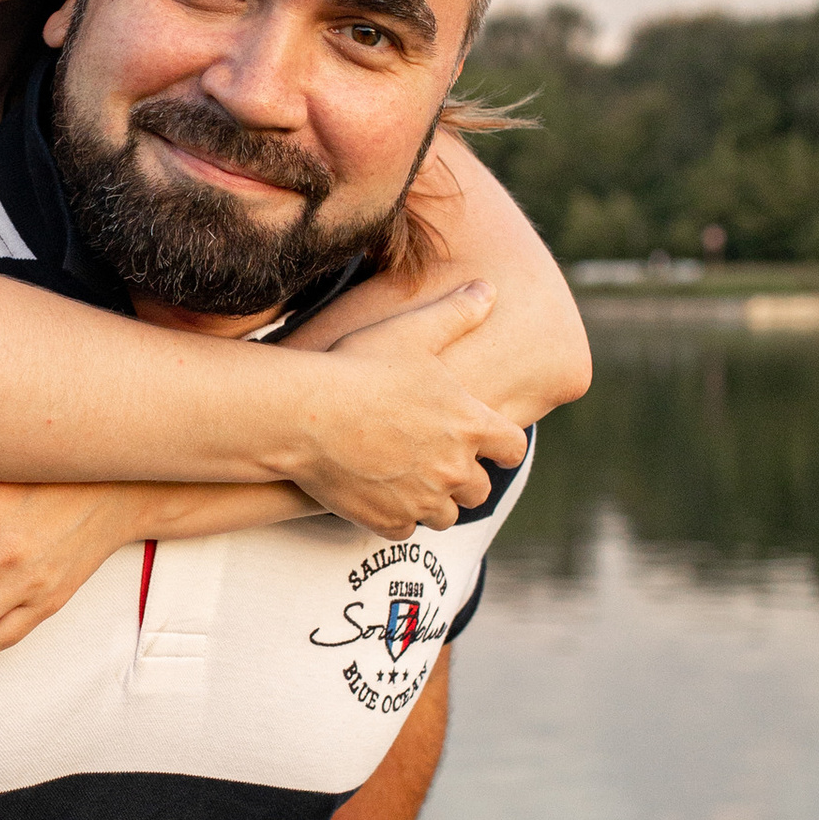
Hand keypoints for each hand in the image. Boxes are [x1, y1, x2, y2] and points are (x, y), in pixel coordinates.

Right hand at [284, 282, 528, 532]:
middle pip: (478, 490)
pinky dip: (396, 518)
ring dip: (434, 503)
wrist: (305, 415)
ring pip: (444, 516)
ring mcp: (421, 500)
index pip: (513, 448)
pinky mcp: (386, 520)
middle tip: (445, 466)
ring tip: (414, 486)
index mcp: (470, 425)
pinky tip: (381, 499)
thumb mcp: (413, 331)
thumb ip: (456, 313)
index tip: (497, 448)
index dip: (506, 447)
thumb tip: (488, 289)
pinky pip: (404, 530)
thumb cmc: (359, 367)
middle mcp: (454, 469)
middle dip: (465, 479)